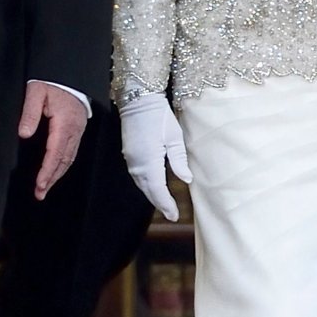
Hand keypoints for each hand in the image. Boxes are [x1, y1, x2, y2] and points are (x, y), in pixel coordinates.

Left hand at [19, 82, 87, 200]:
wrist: (70, 72)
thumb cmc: (52, 81)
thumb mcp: (36, 91)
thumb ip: (29, 113)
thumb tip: (24, 134)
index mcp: (64, 123)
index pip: (55, 153)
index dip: (47, 171)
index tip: (39, 185)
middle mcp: (74, 130)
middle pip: (64, 160)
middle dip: (52, 178)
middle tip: (40, 193)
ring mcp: (78, 131)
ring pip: (69, 158)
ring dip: (58, 174)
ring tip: (45, 187)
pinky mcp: (78, 129)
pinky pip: (72, 152)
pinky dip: (63, 165)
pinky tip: (55, 171)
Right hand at [119, 92, 189, 222]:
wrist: (139, 101)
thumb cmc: (160, 116)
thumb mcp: (174, 137)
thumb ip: (179, 160)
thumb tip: (187, 180)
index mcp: (149, 161)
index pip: (158, 190)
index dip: (166, 204)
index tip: (174, 215)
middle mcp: (137, 164)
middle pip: (148, 190)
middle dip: (159, 203)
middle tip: (171, 215)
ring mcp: (131, 160)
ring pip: (141, 184)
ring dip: (152, 196)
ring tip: (164, 205)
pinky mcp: (129, 154)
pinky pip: (137, 176)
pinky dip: (146, 186)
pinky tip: (153, 188)